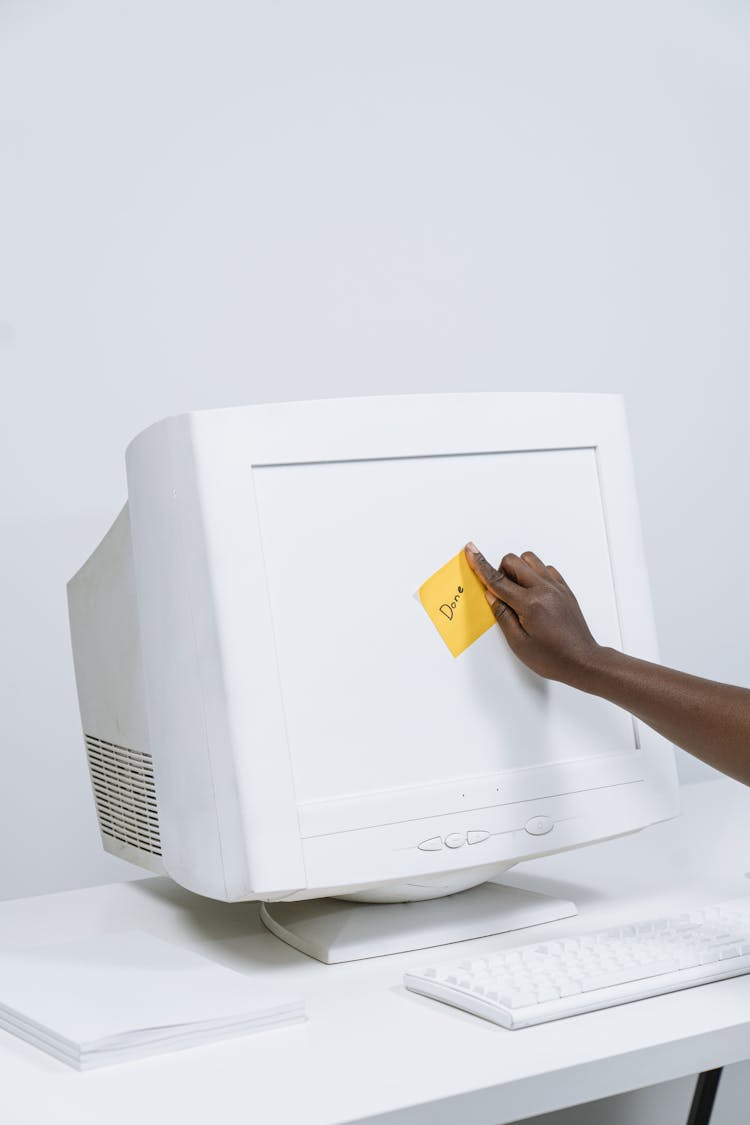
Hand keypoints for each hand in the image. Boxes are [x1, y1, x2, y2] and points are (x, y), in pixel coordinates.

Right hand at [464, 542, 601, 686]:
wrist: (582, 661)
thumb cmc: (552, 657)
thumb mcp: (519, 643)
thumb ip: (502, 615)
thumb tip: (491, 595)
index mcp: (530, 604)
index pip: (498, 580)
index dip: (480, 564)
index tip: (470, 550)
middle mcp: (544, 590)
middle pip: (513, 561)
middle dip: (501, 572)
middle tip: (502, 595)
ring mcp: (557, 587)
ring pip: (530, 559)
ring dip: (518, 570)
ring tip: (519, 593)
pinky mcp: (564, 589)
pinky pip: (545, 568)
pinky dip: (534, 575)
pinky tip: (533, 593)